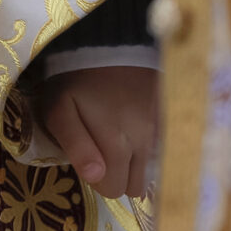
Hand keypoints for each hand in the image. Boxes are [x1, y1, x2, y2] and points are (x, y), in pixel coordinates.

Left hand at [38, 66, 157, 199]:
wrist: (108, 41)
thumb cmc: (76, 80)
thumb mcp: (60, 110)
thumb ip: (76, 147)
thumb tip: (96, 178)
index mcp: (117, 144)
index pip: (115, 190)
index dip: (97, 179)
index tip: (87, 157)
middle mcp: (145, 142)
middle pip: (135, 185)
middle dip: (116, 174)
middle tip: (100, 147)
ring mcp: (161, 130)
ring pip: (152, 170)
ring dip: (134, 163)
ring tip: (117, 138)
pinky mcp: (170, 118)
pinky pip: (163, 150)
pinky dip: (148, 147)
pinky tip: (134, 127)